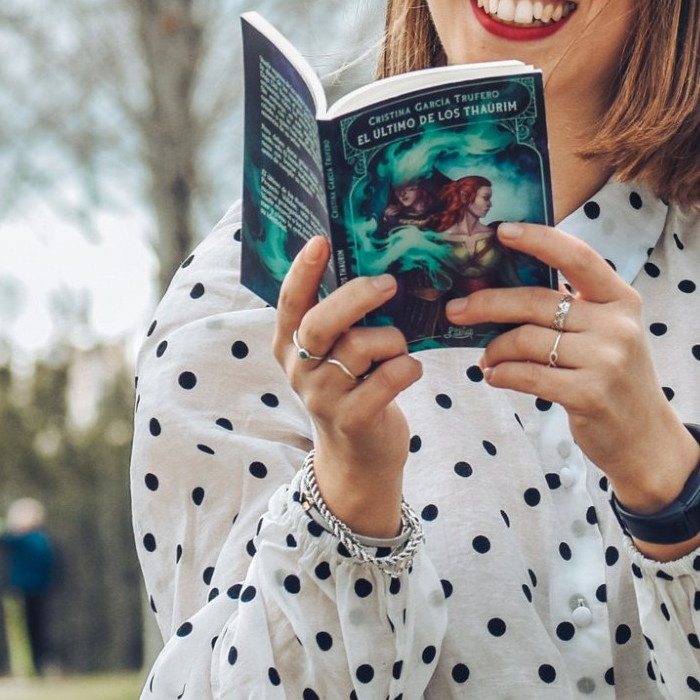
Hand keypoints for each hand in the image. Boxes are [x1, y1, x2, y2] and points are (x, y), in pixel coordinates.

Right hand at [270, 236, 422, 537]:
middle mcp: (299, 370)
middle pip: (321, 323)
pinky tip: (410, 371)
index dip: (303, 271)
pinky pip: (388, 377)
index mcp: (289, 347)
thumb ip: (340, 320)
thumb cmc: (354, 389)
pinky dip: (408, 367)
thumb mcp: (334, 355)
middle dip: (357, 297)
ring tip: (401, 349)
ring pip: (361, 346)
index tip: (320, 241)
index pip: (290, 303)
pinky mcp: (353, 419)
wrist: (360, 459)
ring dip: (393, 340)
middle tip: (389, 283)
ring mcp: (323, 397)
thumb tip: (375, 266)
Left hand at [448, 223, 699, 555]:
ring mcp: (606, 359)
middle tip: (456, 309)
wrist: (644, 439)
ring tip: (487, 358)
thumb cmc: (612, 378)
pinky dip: (503, 374)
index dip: (539, 240)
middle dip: (488, 304)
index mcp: (621, 299)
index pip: (577, 256)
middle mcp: (617, 324)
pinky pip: (528, 374)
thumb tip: (501, 284)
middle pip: (537, 302)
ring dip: (495, 349)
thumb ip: (570, 307)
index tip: (502, 231)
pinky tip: (494, 376)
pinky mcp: (590, 393)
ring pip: (527, 340)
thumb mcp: (606, 333)